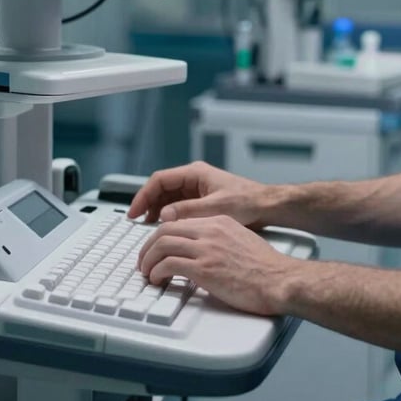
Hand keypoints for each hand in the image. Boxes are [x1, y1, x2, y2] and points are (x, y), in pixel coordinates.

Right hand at [127, 161, 273, 227]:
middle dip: (147, 203)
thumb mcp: (215, 209)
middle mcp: (194, 178)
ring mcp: (197, 188)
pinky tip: (165, 227)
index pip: (159, 179)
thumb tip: (164, 216)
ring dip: (156, 210)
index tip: (134, 212)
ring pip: (168, 197)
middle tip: (135, 221)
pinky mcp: (201, 199)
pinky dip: (168, 214)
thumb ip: (188, 211)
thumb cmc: (247, 202)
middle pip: (161, 187)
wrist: (266, 206)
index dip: (143, 195)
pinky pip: (177, 205)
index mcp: (196, 173)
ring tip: (147, 227)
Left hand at [136, 215, 294, 315]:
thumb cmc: (265, 268)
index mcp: (219, 222)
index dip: (162, 235)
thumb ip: (220, 240)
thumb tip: (204, 252)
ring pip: (163, 245)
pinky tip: (158, 280)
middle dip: (149, 246)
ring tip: (147, 272)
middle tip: (144, 261)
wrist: (279, 279)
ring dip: (148, 260)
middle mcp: (211, 230)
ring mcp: (207, 248)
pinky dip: (157, 272)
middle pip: (166, 229)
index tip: (157, 248)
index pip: (180, 221)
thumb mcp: (241, 241)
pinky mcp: (205, 268)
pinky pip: (169, 265)